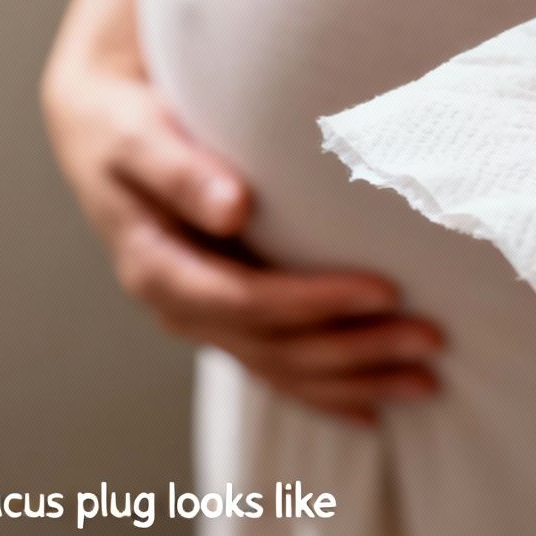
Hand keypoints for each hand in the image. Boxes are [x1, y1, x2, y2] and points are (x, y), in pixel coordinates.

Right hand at [42, 55, 442, 425]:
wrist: (103, 133)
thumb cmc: (123, 124)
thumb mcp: (137, 135)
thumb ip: (179, 170)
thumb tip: (231, 210)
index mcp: (156, 266)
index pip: (244, 300)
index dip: (314, 302)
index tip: (384, 290)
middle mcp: (180, 306)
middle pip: (276, 347)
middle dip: (356, 349)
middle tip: (432, 339)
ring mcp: (205, 319)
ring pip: (284, 369)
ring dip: (355, 381)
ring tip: (426, 381)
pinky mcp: (227, 319)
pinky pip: (279, 368)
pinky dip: (328, 392)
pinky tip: (376, 412)